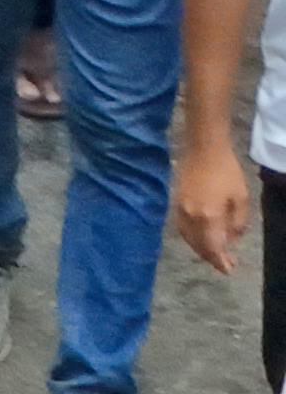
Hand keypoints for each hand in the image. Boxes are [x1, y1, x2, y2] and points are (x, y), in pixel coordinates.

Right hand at [193, 139, 261, 283]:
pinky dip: (191, 237)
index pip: (213, 248)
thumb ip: (237, 223)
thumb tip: (229, 239)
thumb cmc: (226, 172)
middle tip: (224, 264)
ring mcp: (180, 209)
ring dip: (200, 248)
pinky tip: (200, 237)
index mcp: (208, 217)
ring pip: (188, 237)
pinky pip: (182, 227)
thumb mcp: (241, 199)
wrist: (203, 148)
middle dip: (211, 257)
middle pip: (198, 245)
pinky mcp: (176, 201)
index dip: (220, 261)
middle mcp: (191, 216)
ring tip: (213, 253)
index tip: (228, 269)